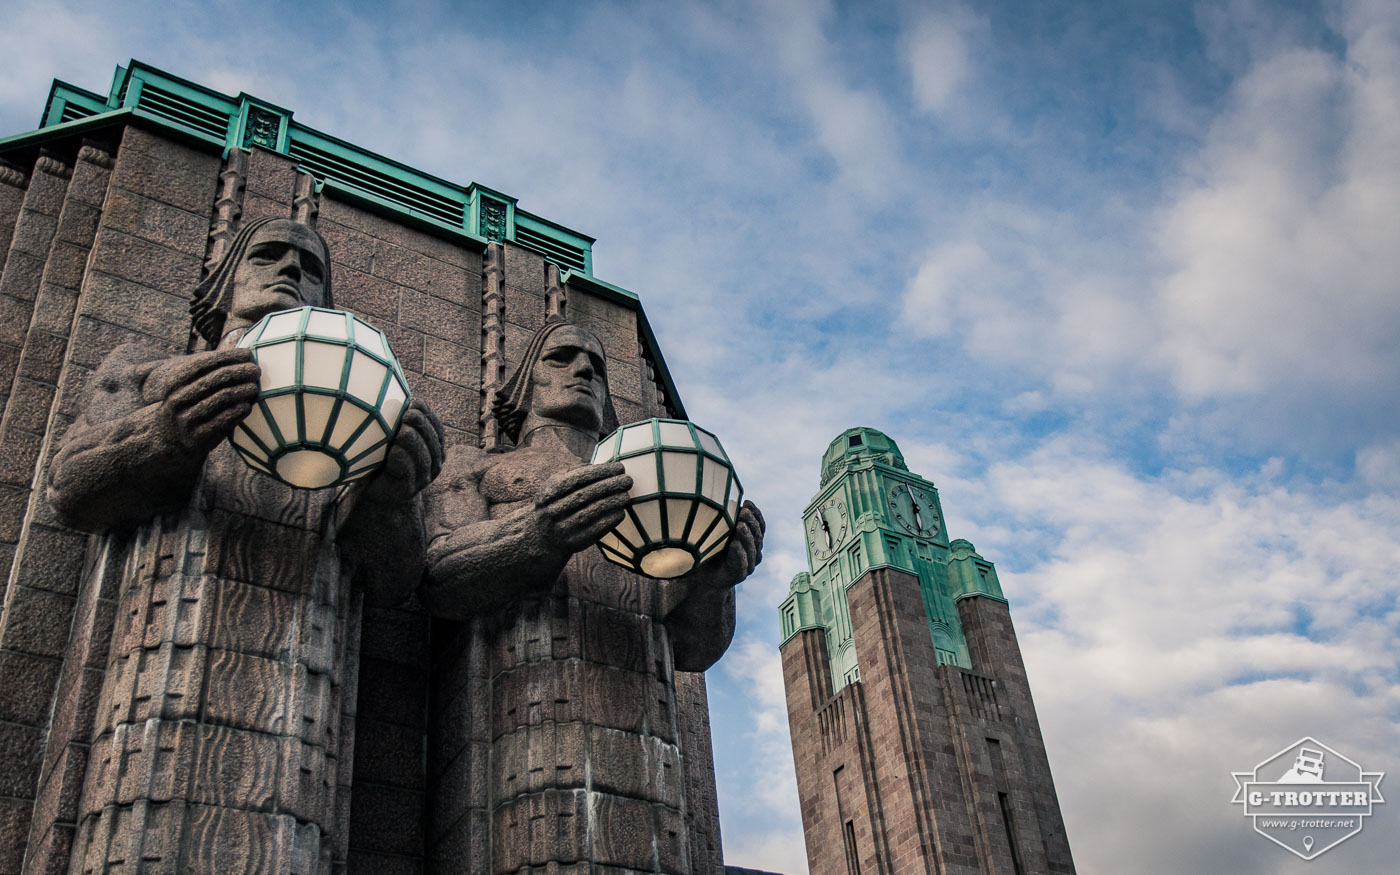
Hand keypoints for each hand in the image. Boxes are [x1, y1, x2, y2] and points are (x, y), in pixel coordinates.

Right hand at [141, 348, 259, 454]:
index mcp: (174, 383)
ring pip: (222, 398)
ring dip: (243, 390)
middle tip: (256, 370)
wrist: (168, 440)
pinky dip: (239, 410)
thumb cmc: (187, 406)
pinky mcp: (198, 437)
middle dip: (239, 371)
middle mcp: (177, 400)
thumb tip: (242, 355)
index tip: (247, 354)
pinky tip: (247, 406)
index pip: (203, 363)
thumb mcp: (186, 388)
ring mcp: (186, 419)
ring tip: (254, 387)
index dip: (227, 356)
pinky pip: (224, 419)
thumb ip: (206, 374)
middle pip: (215, 379)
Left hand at [363, 401, 445, 501]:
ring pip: (421, 451)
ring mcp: (424, 477)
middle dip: (418, 423)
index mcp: (435, 447)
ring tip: (398, 430)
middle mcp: (435, 462)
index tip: (412, 402)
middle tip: (404, 414)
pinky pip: (406, 467)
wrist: (379, 495)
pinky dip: (399, 456)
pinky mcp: (408, 488)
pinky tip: (392, 450)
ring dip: (408, 438)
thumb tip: (392, 388)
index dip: (425, 412)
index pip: (436, 425)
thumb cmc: (385, 460)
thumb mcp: (395, 438)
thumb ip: (400, 421)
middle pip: (431, 437)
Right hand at [531, 462, 632, 553]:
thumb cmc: (556, 504)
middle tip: (627, 480)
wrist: (543, 539)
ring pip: (590, 513)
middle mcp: (553, 511)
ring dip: (611, 503)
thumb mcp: (555, 487)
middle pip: (584, 495)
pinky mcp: (574, 542)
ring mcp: (563, 529)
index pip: (576, 479)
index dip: (599, 472)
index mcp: (548, 494)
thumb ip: (573, 474)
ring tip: (626, 495)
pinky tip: (620, 511)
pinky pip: (595, 530)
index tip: (618, 467)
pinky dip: (609, 520)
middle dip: (609, 486)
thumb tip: (601, 466)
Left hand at [688, 500, 764, 589]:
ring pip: (752, 548)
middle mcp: (754, 551)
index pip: (760, 524)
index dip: (756, 513)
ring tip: (740, 525)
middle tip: (743, 512)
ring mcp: (748, 563)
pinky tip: (734, 544)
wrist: (703, 577)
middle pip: (757, 534)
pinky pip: (741, 562)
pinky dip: (738, 553)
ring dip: (746, 536)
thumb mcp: (717, 531)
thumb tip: (719, 496)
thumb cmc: (710, 550)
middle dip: (751, 522)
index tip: (747, 502)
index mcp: (752, 538)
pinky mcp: (739, 574)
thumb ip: (723, 518)